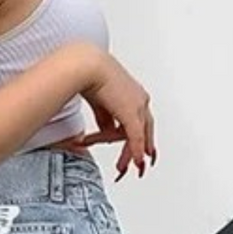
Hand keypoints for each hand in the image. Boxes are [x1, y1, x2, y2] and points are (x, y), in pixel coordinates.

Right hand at [79, 54, 156, 179]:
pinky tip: (135, 163)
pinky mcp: (131, 113)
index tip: (141, 151)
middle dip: (140, 150)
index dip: (140, 138)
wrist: (87, 66)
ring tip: (121, 167)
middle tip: (138, 166)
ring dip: (129, 154)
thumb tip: (107, 132)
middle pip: (145, 131)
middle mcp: (140, 100)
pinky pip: (136, 138)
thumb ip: (106, 119)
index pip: (142, 122)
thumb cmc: (89, 75)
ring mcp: (138, 106)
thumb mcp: (100, 103)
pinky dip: (135, 151)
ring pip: (139, 136)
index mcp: (135, 94)